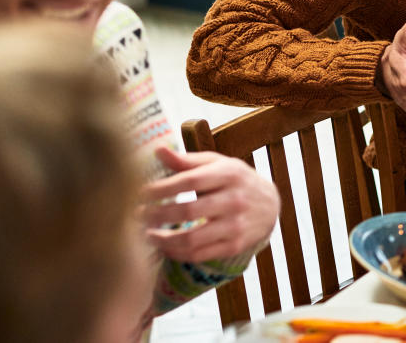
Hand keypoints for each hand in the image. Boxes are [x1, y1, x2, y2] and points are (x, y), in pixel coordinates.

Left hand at [140, 147, 279, 262]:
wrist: (270, 205)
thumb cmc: (235, 180)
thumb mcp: (218, 164)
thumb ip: (187, 160)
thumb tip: (157, 150)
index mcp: (229, 174)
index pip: (189, 181)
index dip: (161, 188)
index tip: (138, 192)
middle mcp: (235, 200)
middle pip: (188, 211)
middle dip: (156, 215)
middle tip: (135, 216)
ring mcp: (236, 226)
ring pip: (192, 239)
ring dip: (162, 239)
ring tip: (144, 235)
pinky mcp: (234, 246)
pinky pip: (199, 255)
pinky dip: (176, 253)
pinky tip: (163, 246)